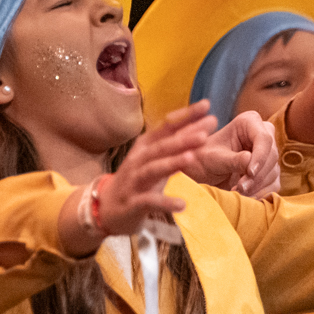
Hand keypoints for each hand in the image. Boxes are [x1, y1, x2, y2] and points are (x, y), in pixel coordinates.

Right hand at [58, 105, 213, 255]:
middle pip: (161, 147)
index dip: (185, 116)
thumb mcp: (155, 161)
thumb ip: (174, 148)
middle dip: (182, 139)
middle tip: (204, 132)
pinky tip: (182, 204)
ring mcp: (134, 181)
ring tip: (192, 158)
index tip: (206, 105)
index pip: (167, 127)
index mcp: (146, 146)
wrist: (107, 208)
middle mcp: (139, 160)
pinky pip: (149, 201)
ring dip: (172, 162)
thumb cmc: (138, 181)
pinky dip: (165, 202)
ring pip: (153, 169)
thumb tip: (200, 130)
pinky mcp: (132, 203)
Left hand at [187, 110, 277, 198]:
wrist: (201, 172)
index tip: (250, 173)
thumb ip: (232, 160)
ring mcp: (267, 153)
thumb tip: (250, 160)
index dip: (260, 157)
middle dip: (257, 175)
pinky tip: (245, 196)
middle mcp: (262, 133)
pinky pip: (273, 183)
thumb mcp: (214, 159)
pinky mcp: (269, 170)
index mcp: (249, 122)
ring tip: (237, 192)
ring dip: (257, 185)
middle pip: (272, 155)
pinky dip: (260, 192)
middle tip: (240, 188)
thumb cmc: (203, 159)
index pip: (264, 138)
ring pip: (273, 171)